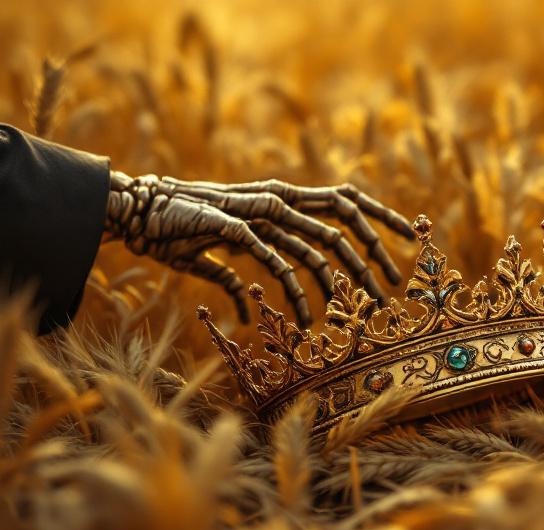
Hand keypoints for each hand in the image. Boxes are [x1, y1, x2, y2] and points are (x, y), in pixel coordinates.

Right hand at [104, 171, 413, 325]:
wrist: (134, 211)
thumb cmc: (178, 230)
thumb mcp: (220, 252)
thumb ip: (240, 273)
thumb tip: (250, 307)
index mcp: (281, 198)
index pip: (345, 199)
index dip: (381, 215)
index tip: (409, 238)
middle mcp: (276, 198)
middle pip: (342, 219)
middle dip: (373, 252)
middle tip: (392, 286)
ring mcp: (256, 211)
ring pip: (315, 245)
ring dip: (340, 280)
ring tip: (355, 311)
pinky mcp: (234, 226)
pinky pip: (276, 261)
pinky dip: (293, 292)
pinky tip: (303, 318)